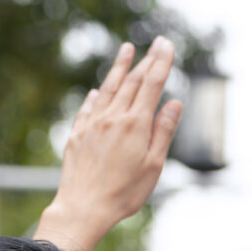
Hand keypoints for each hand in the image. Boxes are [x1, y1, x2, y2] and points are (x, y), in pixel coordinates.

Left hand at [34, 38, 182, 250]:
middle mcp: (113, 118)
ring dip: (119, 68)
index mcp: (135, 125)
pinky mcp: (77, 134)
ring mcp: (92, 124)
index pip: (152, 85)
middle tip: (156, 43)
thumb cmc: (124, 193)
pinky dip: (96, 96)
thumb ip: (163, 131)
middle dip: (146, 60)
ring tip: (126, 50)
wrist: (83, 207)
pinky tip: (97, 91)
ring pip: (109, 88)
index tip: (167, 45)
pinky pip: (88, 107)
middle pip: (132, 82)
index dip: (161, 63)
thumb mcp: (153, 166)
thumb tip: (174, 103)